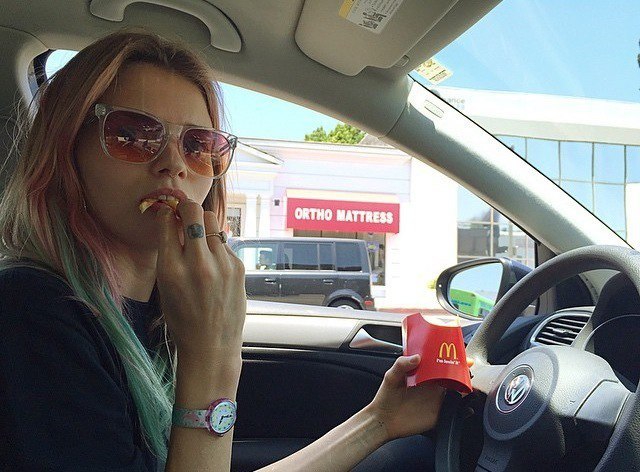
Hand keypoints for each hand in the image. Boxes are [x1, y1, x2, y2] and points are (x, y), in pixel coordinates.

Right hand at [155, 200, 245, 361]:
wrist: (211, 344)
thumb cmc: (182, 318)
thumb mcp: (164, 286)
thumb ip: (168, 253)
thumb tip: (171, 219)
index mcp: (171, 269)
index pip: (168, 222)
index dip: (167, 213)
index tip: (168, 213)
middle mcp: (197, 264)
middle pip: (194, 212)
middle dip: (186, 207)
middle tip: (184, 213)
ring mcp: (221, 264)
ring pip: (213, 222)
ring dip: (203, 223)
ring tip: (198, 237)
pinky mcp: (238, 267)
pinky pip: (223, 243)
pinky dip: (215, 245)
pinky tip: (212, 263)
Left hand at [365, 354, 473, 441]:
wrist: (383, 421)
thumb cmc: (385, 397)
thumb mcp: (391, 377)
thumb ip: (401, 364)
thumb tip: (417, 357)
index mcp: (423, 375)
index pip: (441, 364)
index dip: (453, 360)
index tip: (462, 357)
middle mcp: (432, 387)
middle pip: (453, 377)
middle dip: (464, 373)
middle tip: (469, 371)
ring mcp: (436, 401)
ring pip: (457, 393)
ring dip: (466, 389)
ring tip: (470, 386)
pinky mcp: (438, 415)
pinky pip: (455, 412)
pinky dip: (464, 410)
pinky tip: (467, 407)